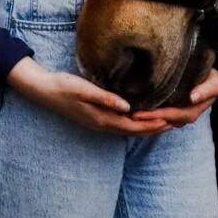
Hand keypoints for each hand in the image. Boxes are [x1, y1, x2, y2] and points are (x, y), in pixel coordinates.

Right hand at [6, 56, 173, 135]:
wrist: (44, 90)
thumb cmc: (64, 87)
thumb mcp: (85, 90)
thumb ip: (106, 99)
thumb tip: (127, 108)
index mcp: (101, 119)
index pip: (132, 126)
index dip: (150, 125)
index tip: (168, 121)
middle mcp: (101, 124)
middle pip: (132, 131)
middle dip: (152, 129)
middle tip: (172, 124)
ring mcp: (97, 122)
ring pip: (126, 129)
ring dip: (144, 127)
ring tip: (161, 122)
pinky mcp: (94, 117)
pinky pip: (119, 124)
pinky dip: (133, 123)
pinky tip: (138, 116)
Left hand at [129, 66, 217, 127]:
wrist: (209, 73)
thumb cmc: (211, 75)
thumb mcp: (214, 81)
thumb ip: (206, 89)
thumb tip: (192, 98)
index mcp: (196, 109)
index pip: (178, 115)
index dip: (162, 115)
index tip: (146, 113)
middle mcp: (188, 115)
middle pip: (168, 119)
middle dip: (150, 118)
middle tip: (133, 115)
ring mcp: (180, 113)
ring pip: (163, 120)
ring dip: (149, 119)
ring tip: (132, 115)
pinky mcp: (174, 109)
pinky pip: (162, 116)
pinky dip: (151, 115)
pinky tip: (138, 112)